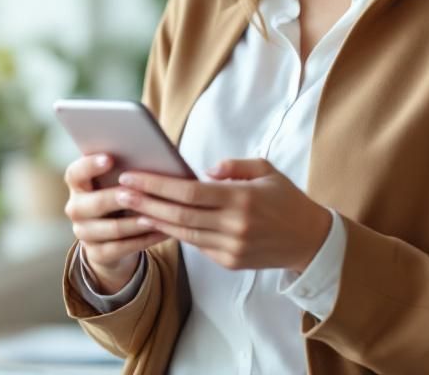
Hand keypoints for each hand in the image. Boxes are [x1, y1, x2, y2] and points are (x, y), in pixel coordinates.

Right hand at [64, 153, 168, 293]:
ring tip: (160, 215)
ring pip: (113, 228)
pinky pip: (122, 248)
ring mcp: (83, 233)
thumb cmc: (120, 196)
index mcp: (78, 185)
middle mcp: (75, 208)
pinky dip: (145, 239)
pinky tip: (163, 231)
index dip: (90, 166)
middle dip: (119, 197)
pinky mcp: (96, 254)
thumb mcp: (118, 182)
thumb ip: (126, 169)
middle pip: (95, 203)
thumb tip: (151, 155)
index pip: (75, 173)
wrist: (112, 237)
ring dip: (138, 222)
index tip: (110, 158)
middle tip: (141, 191)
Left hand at [117, 158, 332, 273]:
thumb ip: (233, 166)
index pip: (189, 191)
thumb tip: (203, 170)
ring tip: (131, 208)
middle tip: (119, 192)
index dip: (157, 184)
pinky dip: (175, 233)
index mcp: (241, 198)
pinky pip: (197, 245)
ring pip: (184, 234)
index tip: (133, 177)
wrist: (310, 240)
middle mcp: (234, 225)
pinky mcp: (230, 262)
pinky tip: (157, 222)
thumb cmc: (286, 199)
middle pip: (180, 214)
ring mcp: (231, 247)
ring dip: (155, 220)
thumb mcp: (266, 170)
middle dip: (146, 202)